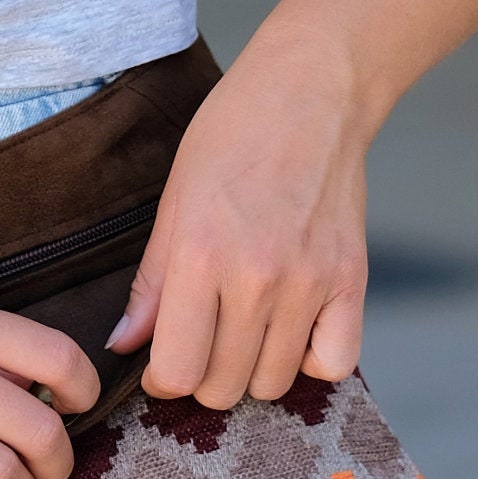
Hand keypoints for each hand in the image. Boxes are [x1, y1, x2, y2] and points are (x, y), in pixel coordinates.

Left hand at [108, 27, 370, 407]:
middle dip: (203, 376)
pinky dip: (311, 360)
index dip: (161, 379)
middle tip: (203, 342)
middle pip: (223, 386)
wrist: (310, 93)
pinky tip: (293, 331)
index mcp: (200, 255)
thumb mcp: (174, 199)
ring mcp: (310, 283)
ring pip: (273, 384)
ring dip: (253, 370)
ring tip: (246, 330)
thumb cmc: (234, 134)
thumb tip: (125, 344)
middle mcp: (257, 278)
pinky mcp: (352, 281)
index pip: (176, 369)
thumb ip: (152, 281)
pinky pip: (333, 364)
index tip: (163, 363)